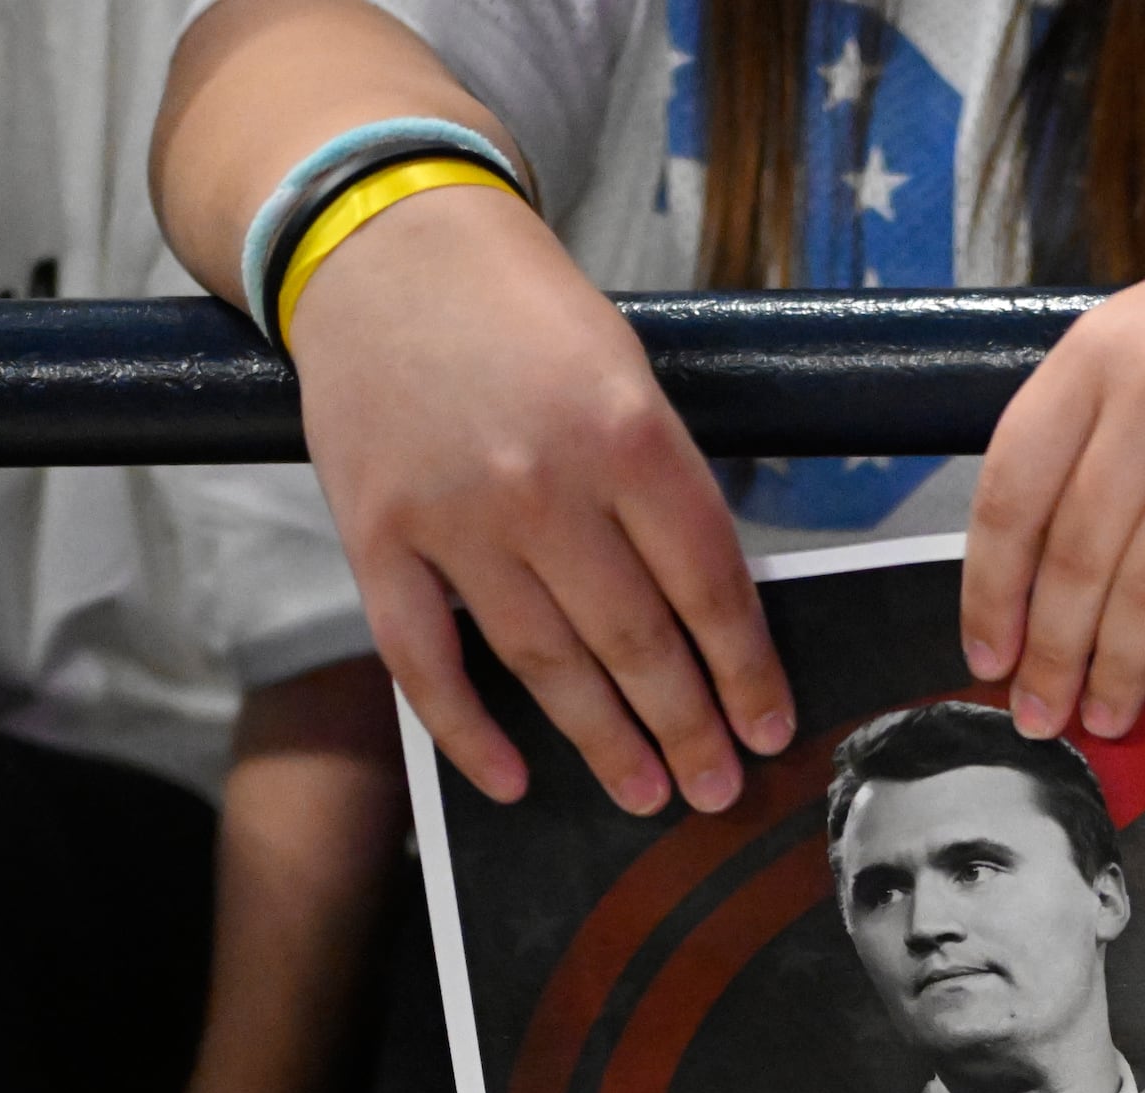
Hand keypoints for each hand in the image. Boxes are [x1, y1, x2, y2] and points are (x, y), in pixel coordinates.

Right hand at [286, 186, 791, 813]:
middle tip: (716, 788)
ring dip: (602, 742)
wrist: (385, 246)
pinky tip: (510, 782)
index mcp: (626, 433)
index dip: (745, 670)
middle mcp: (543, 483)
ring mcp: (453, 517)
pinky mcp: (376, 537)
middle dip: (687, 727)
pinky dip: (467, 733)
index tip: (769, 728)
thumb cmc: (522, 312)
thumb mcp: (627, 372)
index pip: (707, 584)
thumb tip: (712, 610)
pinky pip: (425, 662)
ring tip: (647, 793)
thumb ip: (663, 485)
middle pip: (635, 640)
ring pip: (543, 664)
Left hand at [960, 206, 1144, 740]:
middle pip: (1079, 557)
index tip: (989, 655)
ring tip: (1111, 709)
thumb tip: (1034, 575)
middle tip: (1043, 713)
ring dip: (1125, 670)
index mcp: (1103, 353)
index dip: (991, 595)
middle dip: (1052, 658)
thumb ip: (1089, 431)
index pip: (1014, 496)